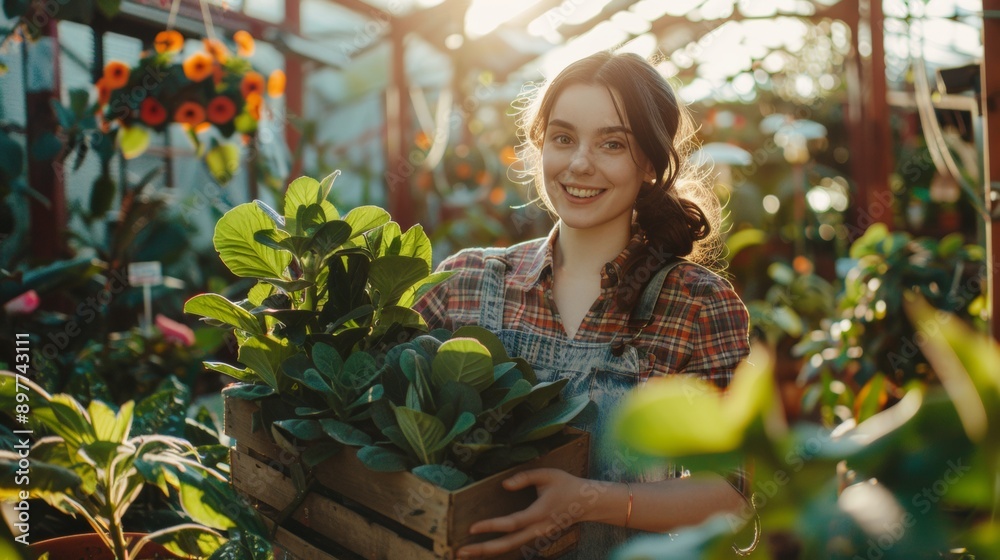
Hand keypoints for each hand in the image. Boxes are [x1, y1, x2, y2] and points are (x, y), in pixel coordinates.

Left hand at [456, 468, 593, 558]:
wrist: (587, 503)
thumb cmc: (566, 485)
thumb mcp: (547, 474)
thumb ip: (525, 477)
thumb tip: (504, 484)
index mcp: (539, 513)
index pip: (512, 523)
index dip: (492, 526)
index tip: (472, 528)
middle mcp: (538, 529)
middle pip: (508, 544)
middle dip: (483, 549)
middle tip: (460, 552)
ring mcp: (538, 536)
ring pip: (510, 547)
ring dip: (488, 550)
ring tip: (465, 552)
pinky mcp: (537, 537)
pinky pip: (515, 544)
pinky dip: (498, 547)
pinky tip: (482, 548)